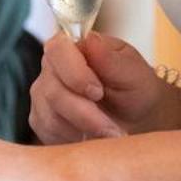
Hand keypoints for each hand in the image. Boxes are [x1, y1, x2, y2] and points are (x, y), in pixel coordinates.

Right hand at [29, 32, 169, 143]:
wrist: (137, 120)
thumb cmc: (136, 89)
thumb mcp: (134, 74)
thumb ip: (112, 60)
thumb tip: (90, 40)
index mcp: (74, 45)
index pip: (58, 50)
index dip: (75, 73)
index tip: (98, 92)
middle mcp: (52, 67)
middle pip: (52, 89)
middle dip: (84, 113)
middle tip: (112, 128)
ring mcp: (43, 94)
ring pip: (50, 116)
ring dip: (83, 129)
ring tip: (110, 135)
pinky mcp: (42, 121)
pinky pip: (49, 134)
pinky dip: (74, 140)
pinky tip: (93, 138)